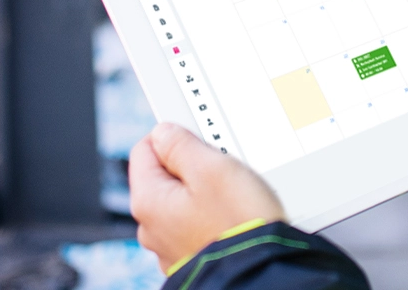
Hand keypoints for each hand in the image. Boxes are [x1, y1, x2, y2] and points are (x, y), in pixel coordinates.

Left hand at [129, 123, 285, 270]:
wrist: (262, 274)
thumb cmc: (239, 224)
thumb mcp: (212, 168)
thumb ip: (181, 145)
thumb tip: (164, 133)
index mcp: (148, 202)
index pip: (145, 149)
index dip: (175, 139)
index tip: (201, 143)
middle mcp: (152, 228)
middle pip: (165, 177)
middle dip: (193, 168)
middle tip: (224, 171)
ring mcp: (170, 247)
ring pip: (183, 202)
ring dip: (206, 193)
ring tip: (234, 197)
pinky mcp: (191, 257)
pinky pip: (197, 224)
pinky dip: (213, 216)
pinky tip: (234, 217)